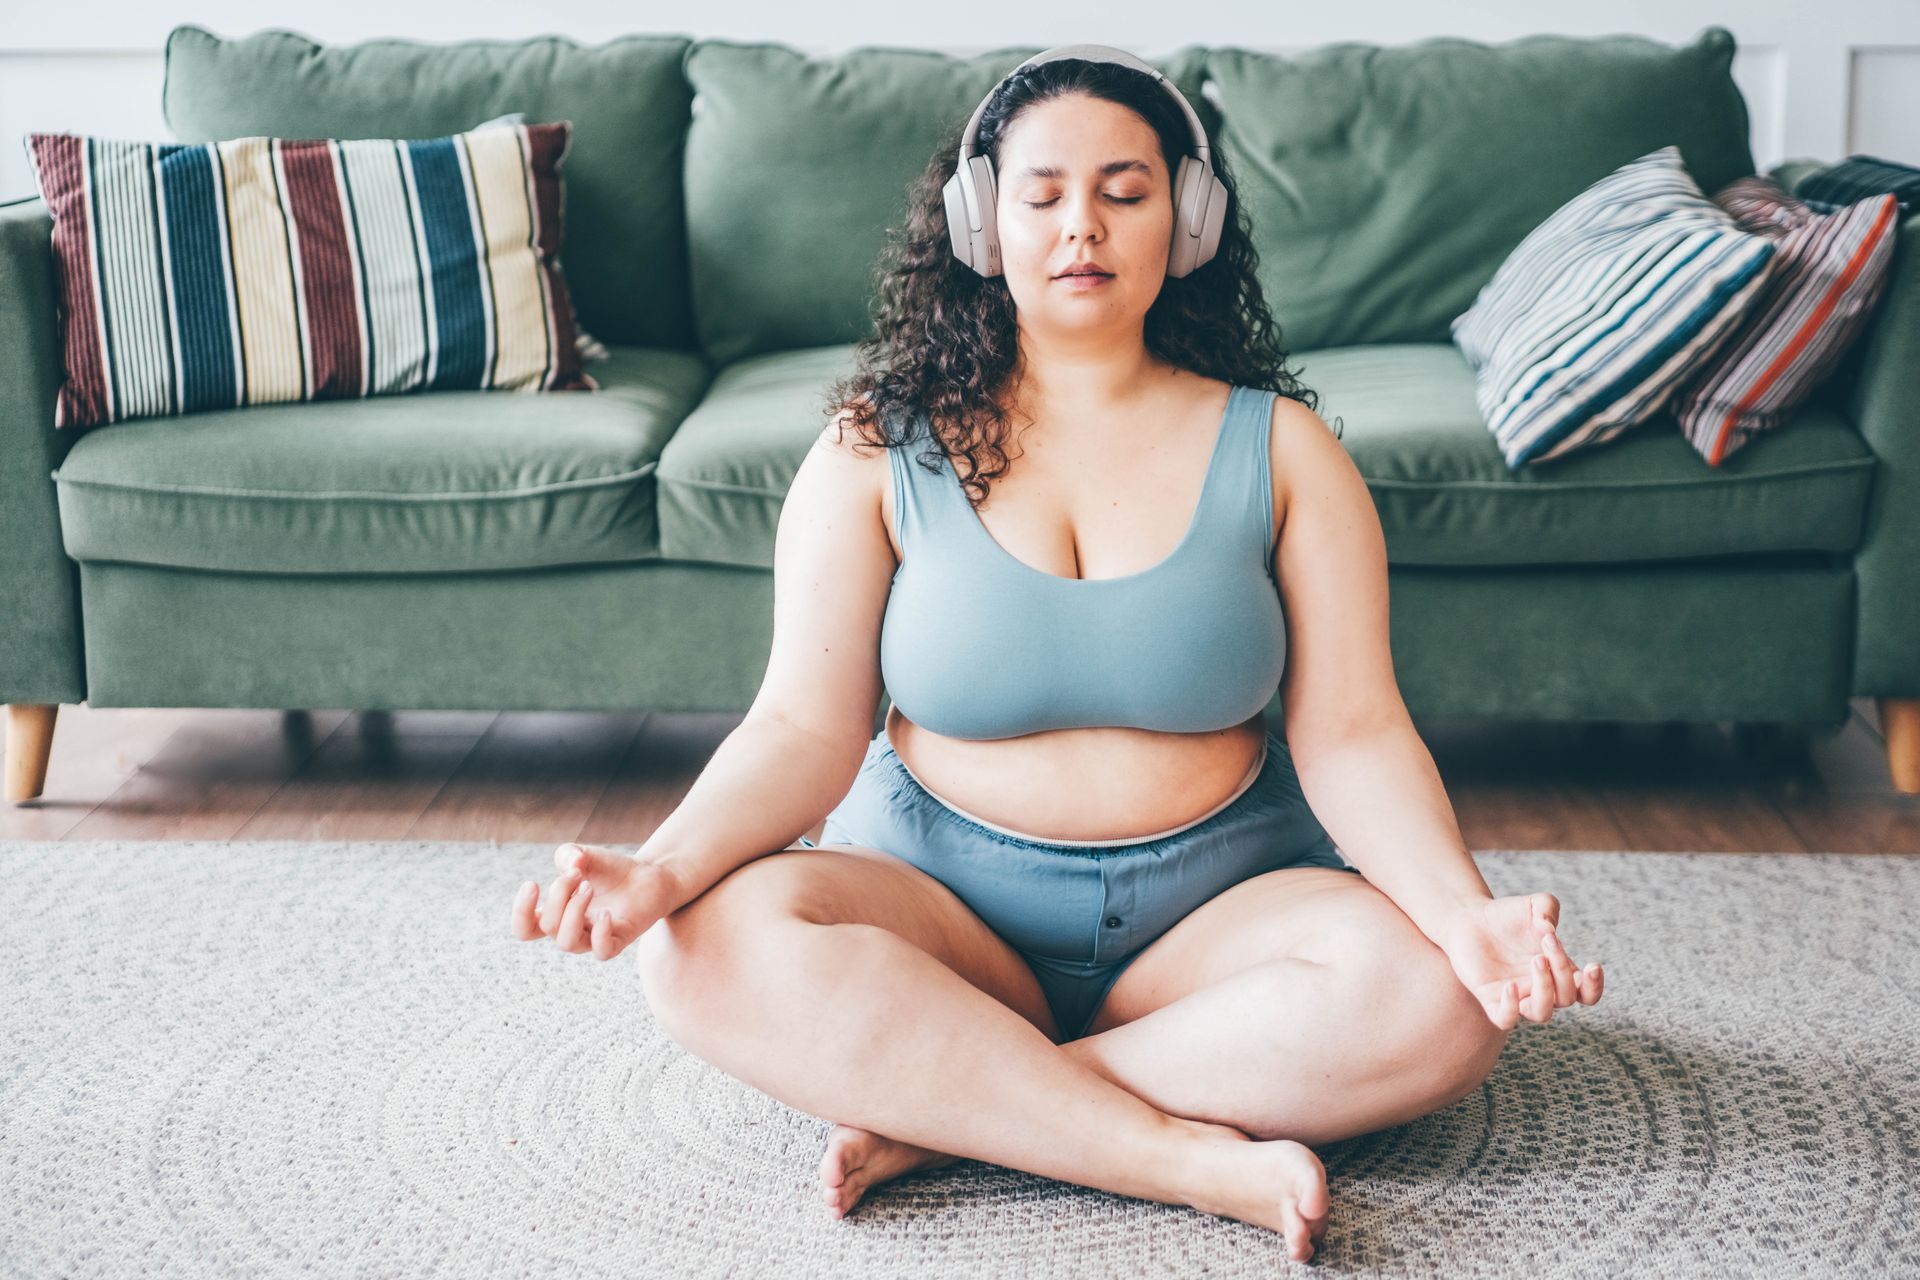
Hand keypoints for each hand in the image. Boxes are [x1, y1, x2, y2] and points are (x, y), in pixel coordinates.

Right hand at [510, 843, 682, 961]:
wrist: (648, 874)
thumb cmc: (610, 870)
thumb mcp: (583, 855)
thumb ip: (568, 855)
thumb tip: (570, 868)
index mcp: (557, 914)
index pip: (525, 929)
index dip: (521, 912)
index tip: (532, 884)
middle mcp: (572, 930)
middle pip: (548, 927)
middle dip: (558, 895)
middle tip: (578, 873)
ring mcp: (594, 938)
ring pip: (567, 943)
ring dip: (573, 911)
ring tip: (588, 886)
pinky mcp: (619, 940)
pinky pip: (602, 951)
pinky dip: (600, 934)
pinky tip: (606, 913)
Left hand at [1436, 891, 1604, 1029]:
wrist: (1470, 918)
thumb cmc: (1507, 915)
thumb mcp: (1533, 904)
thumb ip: (1548, 906)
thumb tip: (1548, 928)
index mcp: (1558, 971)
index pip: (1587, 994)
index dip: (1594, 986)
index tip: (1592, 965)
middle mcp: (1541, 988)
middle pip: (1566, 997)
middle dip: (1563, 970)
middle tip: (1548, 941)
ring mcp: (1517, 996)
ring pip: (1541, 1013)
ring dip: (1545, 990)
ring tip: (1536, 960)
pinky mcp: (1491, 999)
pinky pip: (1505, 1019)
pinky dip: (1511, 1008)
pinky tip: (1510, 985)